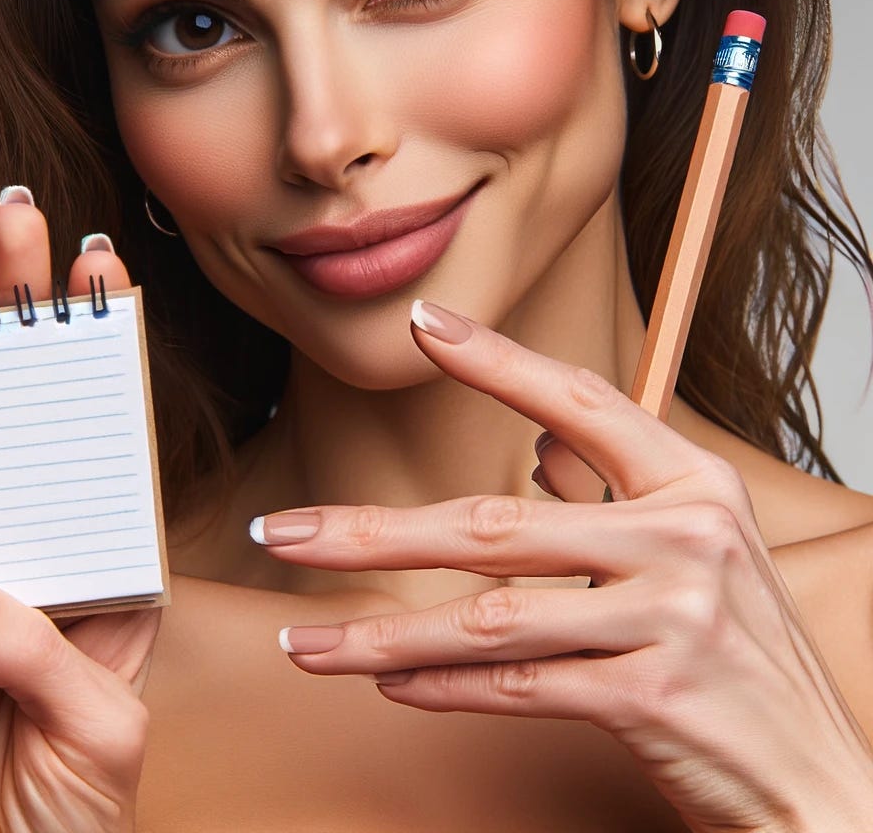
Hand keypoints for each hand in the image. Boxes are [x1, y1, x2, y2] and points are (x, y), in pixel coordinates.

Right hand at [0, 193, 159, 832]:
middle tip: (21, 217)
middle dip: (20, 309)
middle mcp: (19, 538)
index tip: (106, 270)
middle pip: (22, 404)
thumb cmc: (60, 802)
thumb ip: (44, 641)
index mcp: (91, 558)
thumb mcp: (101, 715)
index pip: (97, 431)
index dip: (98, 350)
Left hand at [254, 301, 872, 832]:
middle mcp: (684, 537)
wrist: (821, 778)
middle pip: (493, 523)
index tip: (424, 324)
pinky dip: (443, 686)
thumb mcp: (704, 548)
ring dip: (382, 634)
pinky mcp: (653, 698)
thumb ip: (620, 491)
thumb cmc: (747, 654)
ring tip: (309, 639)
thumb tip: (545, 452)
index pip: (578, 399)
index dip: (496, 359)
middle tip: (285, 533)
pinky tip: (389, 681)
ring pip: (488, 617)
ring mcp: (670, 617)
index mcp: (692, 483)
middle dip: (372, 533)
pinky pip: (517, 686)